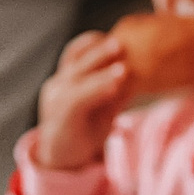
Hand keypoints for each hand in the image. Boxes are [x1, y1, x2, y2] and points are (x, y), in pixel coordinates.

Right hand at [32, 30, 130, 169]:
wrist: (63, 159)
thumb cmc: (83, 129)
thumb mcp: (101, 105)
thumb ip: (112, 88)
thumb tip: (136, 72)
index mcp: (66, 78)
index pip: (76, 52)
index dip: (93, 43)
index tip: (117, 35)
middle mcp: (58, 84)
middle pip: (78, 60)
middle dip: (99, 51)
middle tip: (121, 42)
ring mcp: (56, 98)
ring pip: (79, 77)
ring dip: (101, 72)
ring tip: (123, 68)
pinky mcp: (60, 115)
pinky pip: (79, 97)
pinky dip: (98, 89)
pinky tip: (115, 86)